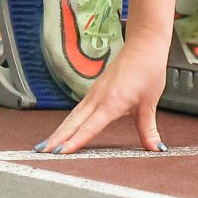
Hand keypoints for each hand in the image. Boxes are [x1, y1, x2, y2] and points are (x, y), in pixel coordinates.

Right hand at [35, 35, 168, 154]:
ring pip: (72, 116)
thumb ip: (149, 129)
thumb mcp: (149, 103)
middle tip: (41, 152)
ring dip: (58, 131)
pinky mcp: (95, 90)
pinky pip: (77, 109)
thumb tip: (156, 148)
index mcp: (112, 102)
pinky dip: (67, 122)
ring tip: (44, 146)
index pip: (89, 127)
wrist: (144, 44)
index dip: (75, 141)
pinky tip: (62, 131)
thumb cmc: (148, 70)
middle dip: (56, 138)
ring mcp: (94, 93)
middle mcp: (98, 98)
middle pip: (73, 122)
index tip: (61, 152)